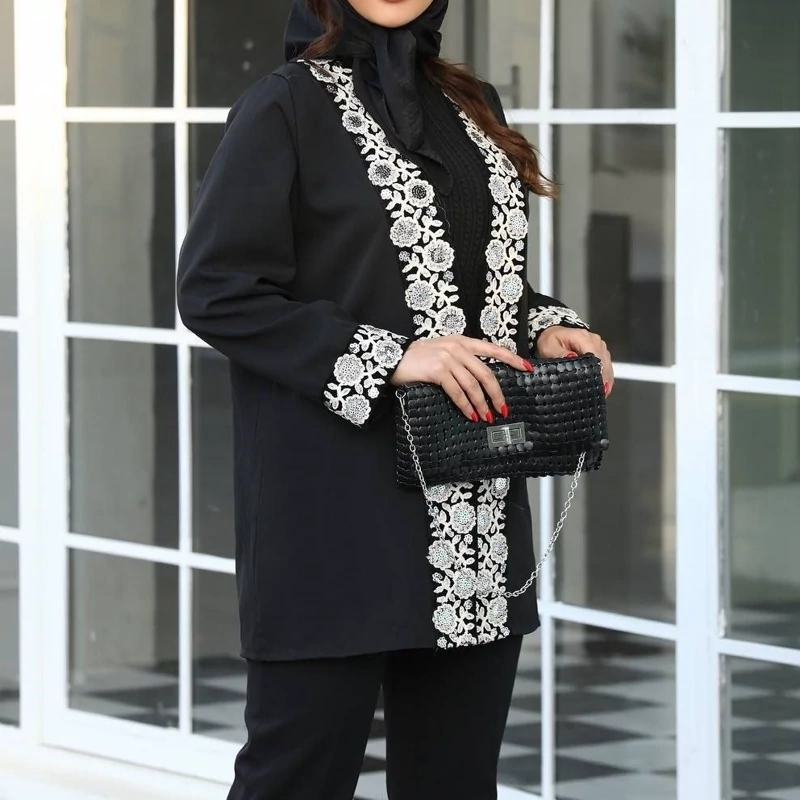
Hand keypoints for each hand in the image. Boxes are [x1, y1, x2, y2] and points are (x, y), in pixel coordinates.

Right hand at [390, 335, 534, 421]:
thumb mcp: (443, 352)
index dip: (512, 359)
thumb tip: (480, 380)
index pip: (493, 349)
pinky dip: (466, 405)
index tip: (527, 368)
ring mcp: (448, 358)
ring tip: (487, 416)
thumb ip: (461, 360)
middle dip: (497, 393)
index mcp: (462, 341)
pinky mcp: (438, 371)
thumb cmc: (418, 359)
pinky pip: (457, 391)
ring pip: (473, 385)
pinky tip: (470, 414)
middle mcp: (458, 348)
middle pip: (486, 373)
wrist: (393, 358)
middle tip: (503, 408)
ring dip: (482, 404)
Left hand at [536, 326, 613, 395]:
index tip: (595, 386)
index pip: (595, 355)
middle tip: (598, 395)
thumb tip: (571, 358)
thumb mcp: (549, 347)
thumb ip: (559, 354)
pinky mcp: (602, 353)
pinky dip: (604, 378)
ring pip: (607, 366)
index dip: (596, 372)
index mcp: (582, 337)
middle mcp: (595, 341)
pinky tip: (602, 389)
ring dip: (605, 380)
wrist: (554, 335)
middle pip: (604, 362)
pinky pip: (607, 367)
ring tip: (600, 394)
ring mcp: (600, 347)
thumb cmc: (551, 341)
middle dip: (602, 379)